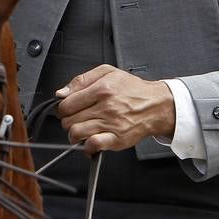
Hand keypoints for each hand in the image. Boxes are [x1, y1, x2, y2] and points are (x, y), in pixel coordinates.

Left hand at [55, 65, 175, 154]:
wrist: (156, 105)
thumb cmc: (132, 89)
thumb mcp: (107, 72)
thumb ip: (82, 79)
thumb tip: (61, 92)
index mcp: (101, 89)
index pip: (67, 103)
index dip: (62, 108)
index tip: (66, 109)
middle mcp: (106, 107)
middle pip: (69, 119)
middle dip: (67, 120)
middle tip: (75, 118)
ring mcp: (111, 124)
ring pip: (77, 132)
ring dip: (73, 134)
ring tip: (80, 130)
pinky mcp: (117, 139)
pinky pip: (93, 145)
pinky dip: (86, 146)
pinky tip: (88, 142)